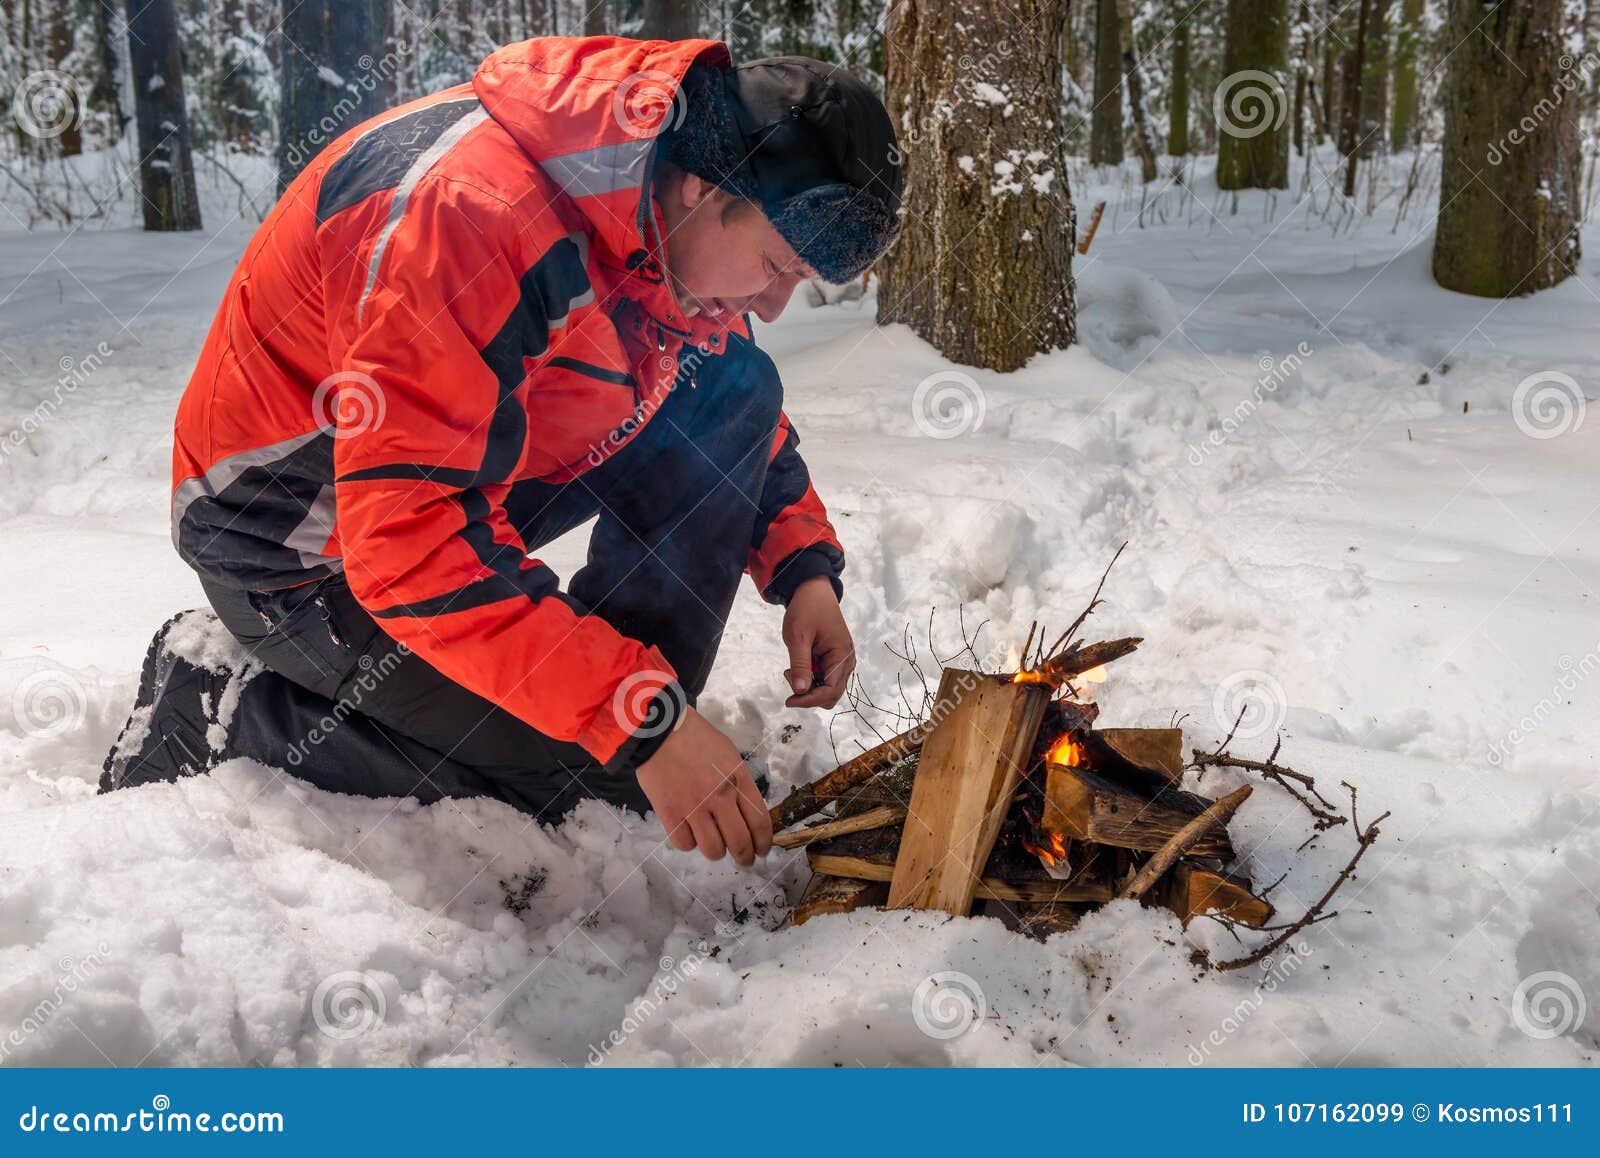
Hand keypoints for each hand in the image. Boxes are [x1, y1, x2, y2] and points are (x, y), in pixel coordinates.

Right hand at [634, 708, 772, 865]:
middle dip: (745, 857)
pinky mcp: (669, 812)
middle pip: (740, 842)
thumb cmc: (696, 738)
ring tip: (715, 847)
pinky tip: (690, 834)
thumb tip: (746, 814)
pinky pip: (685, 843)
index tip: (762, 850)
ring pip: (713, 849)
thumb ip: (739, 784)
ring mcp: (694, 806)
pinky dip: (689, 843)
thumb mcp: (729, 755)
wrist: (659, 728)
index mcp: (738, 779)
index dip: (764, 842)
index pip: (760, 821)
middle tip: (744, 860)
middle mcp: (720, 796)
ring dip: (717, 852)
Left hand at [782, 575, 854, 708]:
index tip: (789, 700)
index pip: (830, 691)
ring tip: (792, 668)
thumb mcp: (798, 637)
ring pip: (827, 687)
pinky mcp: (834, 657)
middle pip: (831, 694)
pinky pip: (824, 677)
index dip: (809, 700)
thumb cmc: (806, 609)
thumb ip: (800, 665)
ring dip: (809, 686)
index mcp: (842, 655)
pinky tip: (799, 665)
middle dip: (809, 694)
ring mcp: (841, 660)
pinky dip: (810, 677)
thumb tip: (800, 691)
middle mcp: (846, 661)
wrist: (813, 590)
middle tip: (790, 676)